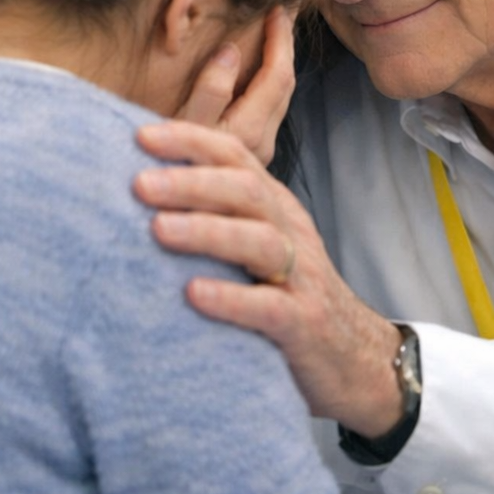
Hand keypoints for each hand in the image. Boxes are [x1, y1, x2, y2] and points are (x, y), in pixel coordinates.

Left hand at [134, 121, 404, 437]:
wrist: (354, 357)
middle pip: (245, 191)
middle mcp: (288, 231)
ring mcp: (300, 277)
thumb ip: (216, 216)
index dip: (192, 140)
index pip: (236, 156)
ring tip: (158, 229)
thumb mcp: (257, 245)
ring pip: (259, 241)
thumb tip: (142, 188)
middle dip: (191, 182)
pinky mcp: (304, 324)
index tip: (140, 135)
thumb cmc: (287, 295)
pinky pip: (270, 307)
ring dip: (206, 231)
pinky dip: (231, 297)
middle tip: (139, 183)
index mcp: (273, 206)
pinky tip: (193, 294)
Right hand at [174, 6, 296, 165]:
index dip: (281, 40)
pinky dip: (264, 84)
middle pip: (284, 87)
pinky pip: (265, 111)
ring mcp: (256, 153)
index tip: (278, 8)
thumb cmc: (161, 166)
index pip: (278, 76)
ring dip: (276, 66)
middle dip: (284, 47)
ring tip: (270, 35)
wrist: (160, 213)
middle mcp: (260, 143)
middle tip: (280, 12)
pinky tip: (252, 72)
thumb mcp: (180, 125)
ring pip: (277, 101)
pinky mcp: (246, 157)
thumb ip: (209, 91)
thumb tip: (232, 51)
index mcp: (247, 132)